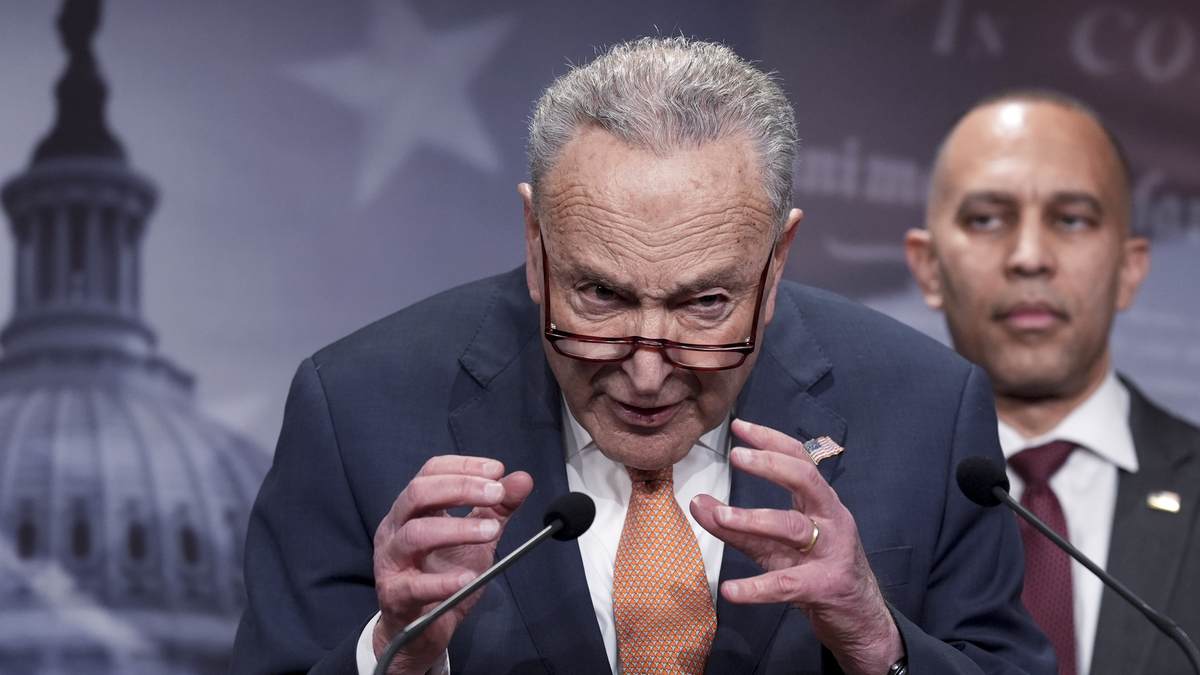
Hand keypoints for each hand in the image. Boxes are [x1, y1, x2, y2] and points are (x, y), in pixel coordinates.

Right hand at [372, 455, 533, 674]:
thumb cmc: (443, 573)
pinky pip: (415, 586)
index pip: (430, 472)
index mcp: (413, 509)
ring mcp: (392, 561)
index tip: (498, 470)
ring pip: (415, 534)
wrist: (421, 628)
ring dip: (457, 528)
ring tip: (492, 532)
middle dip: (461, 488)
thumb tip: (522, 479)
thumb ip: (496, 508)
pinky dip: (443, 581)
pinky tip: (468, 579)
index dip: (463, 466)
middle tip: (497, 493)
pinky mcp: (396, 596)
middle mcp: (396, 528)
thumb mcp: (475, 536)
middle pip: (418, 493)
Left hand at [690, 419, 901, 674]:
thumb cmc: (814, 571)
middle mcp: (831, 519)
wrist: (859, 619)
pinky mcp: (826, 586)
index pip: (799, 459)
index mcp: (819, 503)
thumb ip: (735, 526)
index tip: (739, 426)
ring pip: (793, 527)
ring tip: (720, 516)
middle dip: (771, 464)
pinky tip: (730, 590)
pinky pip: (788, 583)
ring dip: (753, 519)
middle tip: (737, 456)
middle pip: (805, 480)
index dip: (771, 440)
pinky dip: (758, 587)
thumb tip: (696, 501)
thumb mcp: (773, 545)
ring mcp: (832, 551)